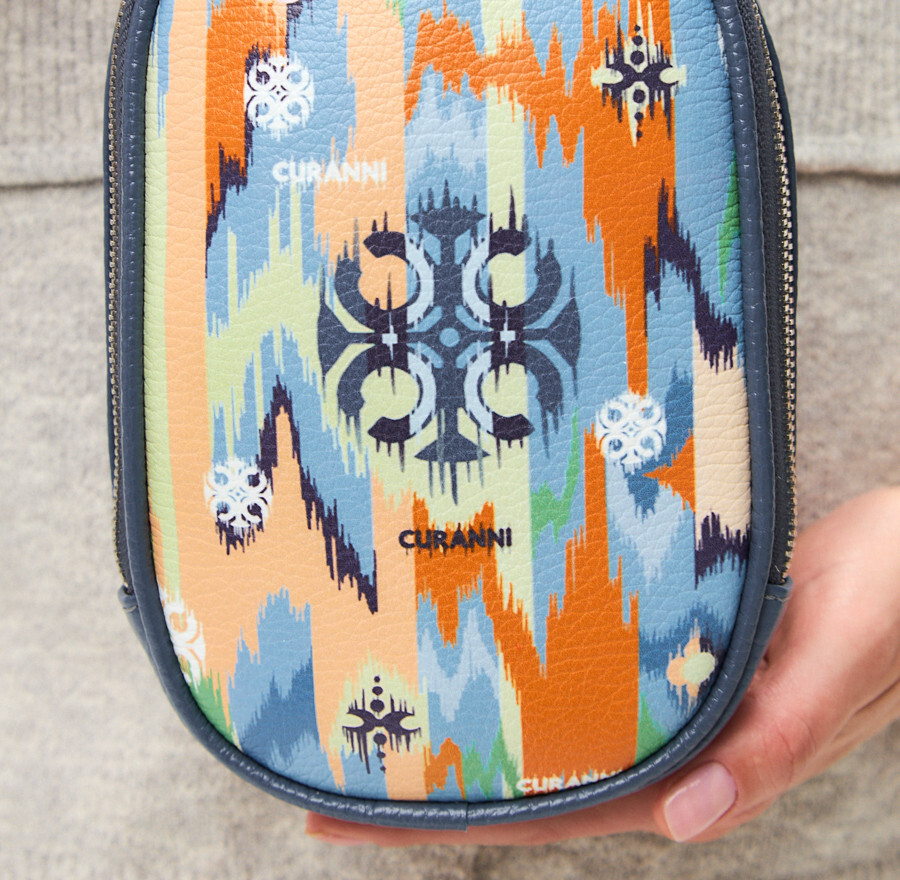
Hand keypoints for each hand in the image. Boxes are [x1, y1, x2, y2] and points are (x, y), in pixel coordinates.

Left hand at [305, 487, 899, 845]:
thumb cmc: (899, 596)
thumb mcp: (846, 653)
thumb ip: (776, 741)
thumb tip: (685, 823)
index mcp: (712, 759)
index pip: (562, 810)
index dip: (457, 820)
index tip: (352, 814)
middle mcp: (684, 733)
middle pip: (544, 768)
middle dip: (440, 770)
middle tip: (331, 746)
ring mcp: (681, 686)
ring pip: (565, 714)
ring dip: (483, 710)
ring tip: (387, 689)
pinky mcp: (688, 636)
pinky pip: (595, 657)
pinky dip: (537, 655)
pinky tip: (489, 630)